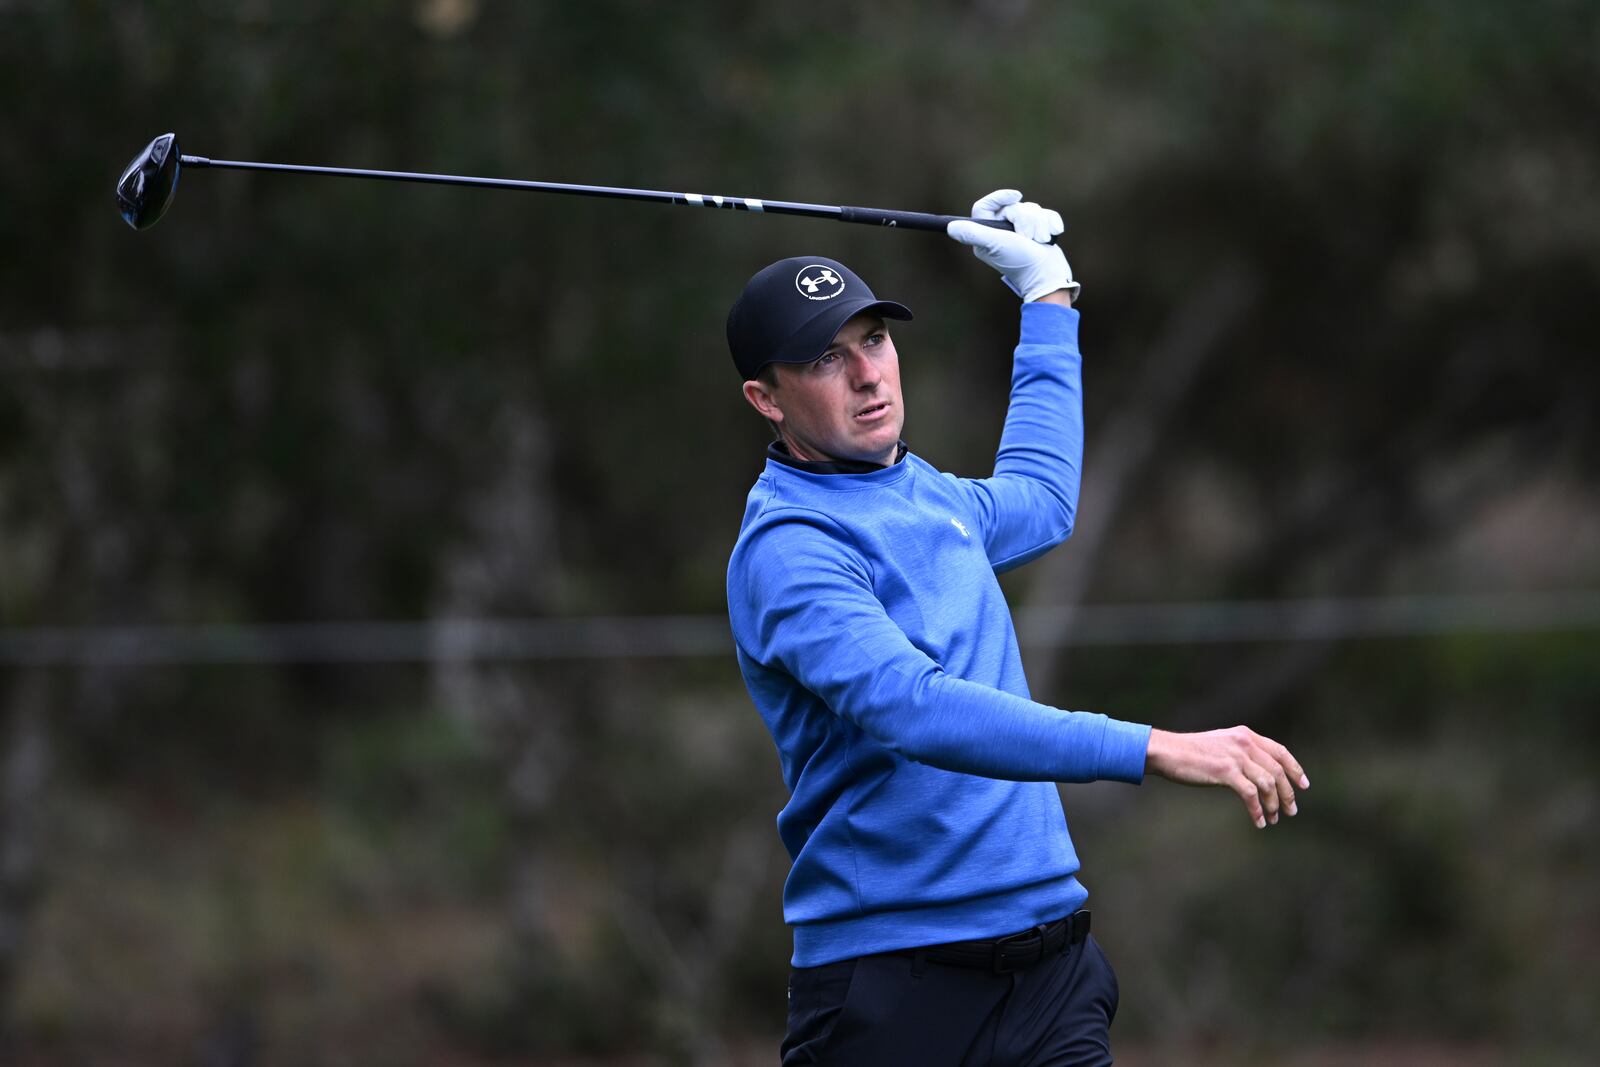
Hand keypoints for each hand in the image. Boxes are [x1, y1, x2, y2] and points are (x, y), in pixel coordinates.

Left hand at [946, 189, 1078, 302]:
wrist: (1048, 277)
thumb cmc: (1021, 262)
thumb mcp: (996, 244)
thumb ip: (974, 234)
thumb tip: (951, 227)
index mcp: (985, 234)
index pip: (985, 206)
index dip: (1000, 198)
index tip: (1016, 196)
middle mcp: (1000, 232)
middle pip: (1013, 206)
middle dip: (1025, 219)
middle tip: (1026, 238)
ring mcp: (1020, 232)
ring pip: (1031, 209)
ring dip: (1039, 224)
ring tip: (1039, 241)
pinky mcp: (1037, 232)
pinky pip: (1046, 215)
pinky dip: (1051, 225)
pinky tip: (1050, 237)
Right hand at [1145, 726, 1308, 829]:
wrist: (1167, 752)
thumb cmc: (1189, 752)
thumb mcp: (1220, 744)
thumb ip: (1240, 751)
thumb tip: (1258, 772)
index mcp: (1245, 735)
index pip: (1280, 752)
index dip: (1295, 769)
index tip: (1303, 785)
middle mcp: (1244, 743)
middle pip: (1277, 771)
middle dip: (1288, 794)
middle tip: (1291, 811)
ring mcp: (1235, 757)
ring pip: (1267, 784)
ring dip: (1273, 805)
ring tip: (1273, 819)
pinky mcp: (1225, 772)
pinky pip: (1250, 795)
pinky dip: (1257, 811)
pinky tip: (1259, 822)